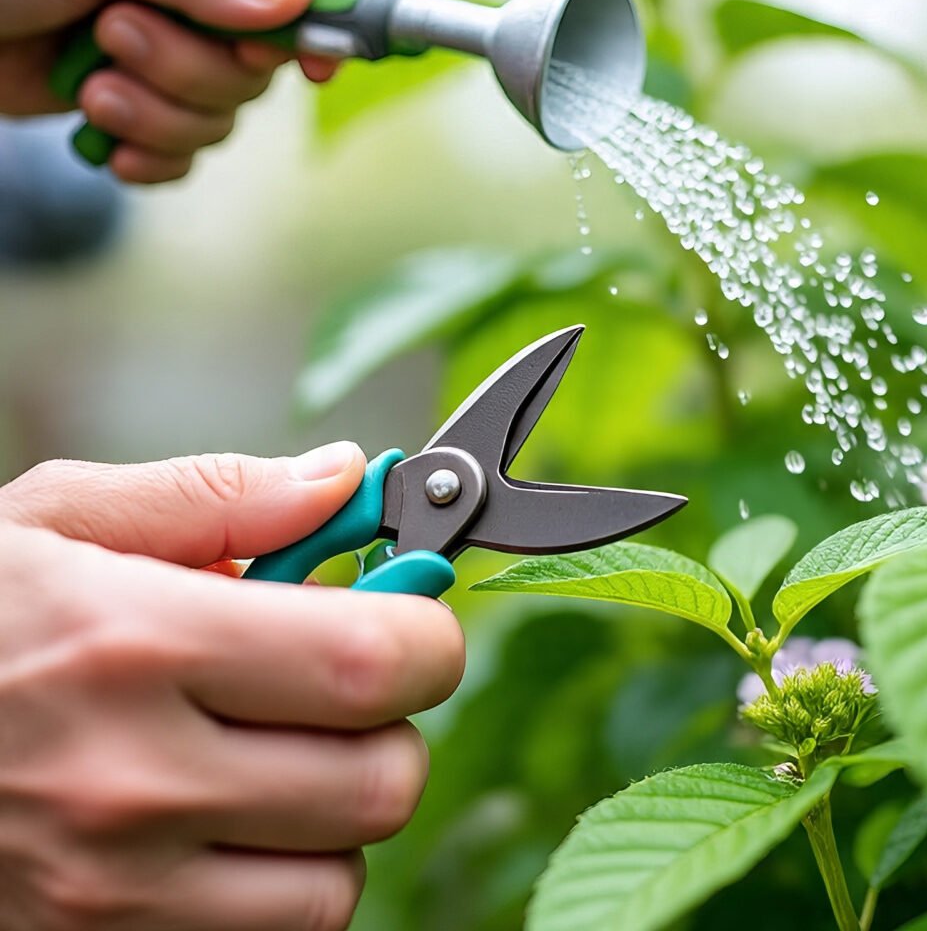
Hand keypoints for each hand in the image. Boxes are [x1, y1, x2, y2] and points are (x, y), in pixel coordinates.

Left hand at [0, 0, 339, 182]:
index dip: (317, 27)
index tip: (314, 62)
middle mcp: (193, 5)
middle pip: (257, 68)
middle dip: (189, 71)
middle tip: (115, 36)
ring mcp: (168, 60)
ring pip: (220, 118)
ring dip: (155, 115)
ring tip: (91, 86)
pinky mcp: (140, 111)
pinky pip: (183, 157)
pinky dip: (148, 159)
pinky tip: (107, 141)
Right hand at [0, 444, 465, 929]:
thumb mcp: (55, 520)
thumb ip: (217, 495)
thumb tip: (346, 481)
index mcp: (136, 642)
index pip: (374, 663)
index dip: (427, 638)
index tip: (411, 622)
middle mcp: (131, 779)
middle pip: (382, 782)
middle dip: (385, 728)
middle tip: (334, 691)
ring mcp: (111, 891)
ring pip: (338, 882)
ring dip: (330, 819)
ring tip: (262, 760)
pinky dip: (273, 883)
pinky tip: (218, 825)